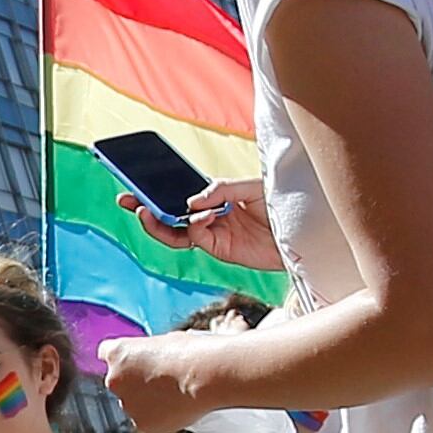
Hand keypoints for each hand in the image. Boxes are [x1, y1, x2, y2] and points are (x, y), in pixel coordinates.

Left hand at [96, 335, 204, 432]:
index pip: (106, 354)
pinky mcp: (141, 423)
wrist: (206, 375)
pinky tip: (176, 407)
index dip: (123, 358)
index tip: (133, 362)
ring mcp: (126, 404)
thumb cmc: (190, 353)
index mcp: (117, 353)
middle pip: (118, 382)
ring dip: (146, 401)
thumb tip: (151, 361)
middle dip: (134, 383)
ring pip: (132, 404)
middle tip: (161, 381)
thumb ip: (147, 354)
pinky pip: (146, 420)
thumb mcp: (163, 342)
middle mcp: (113, 379)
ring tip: (174, 394)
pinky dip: (158, 416)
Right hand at [134, 177, 279, 273]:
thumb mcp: (249, 186)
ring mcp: (213, 233)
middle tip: (128, 201)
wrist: (305, 231)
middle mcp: (208, 216)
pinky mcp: (221, 249)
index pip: (177, 193)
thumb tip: (190, 202)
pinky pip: (197, 238)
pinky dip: (193, 227)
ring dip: (158, 223)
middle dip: (145, 208)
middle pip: (169, 215)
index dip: (155, 190)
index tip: (133, 183)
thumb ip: (220, 190)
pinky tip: (199, 216)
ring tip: (145, 212)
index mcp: (213, 197)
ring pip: (175, 232)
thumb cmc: (280, 204)